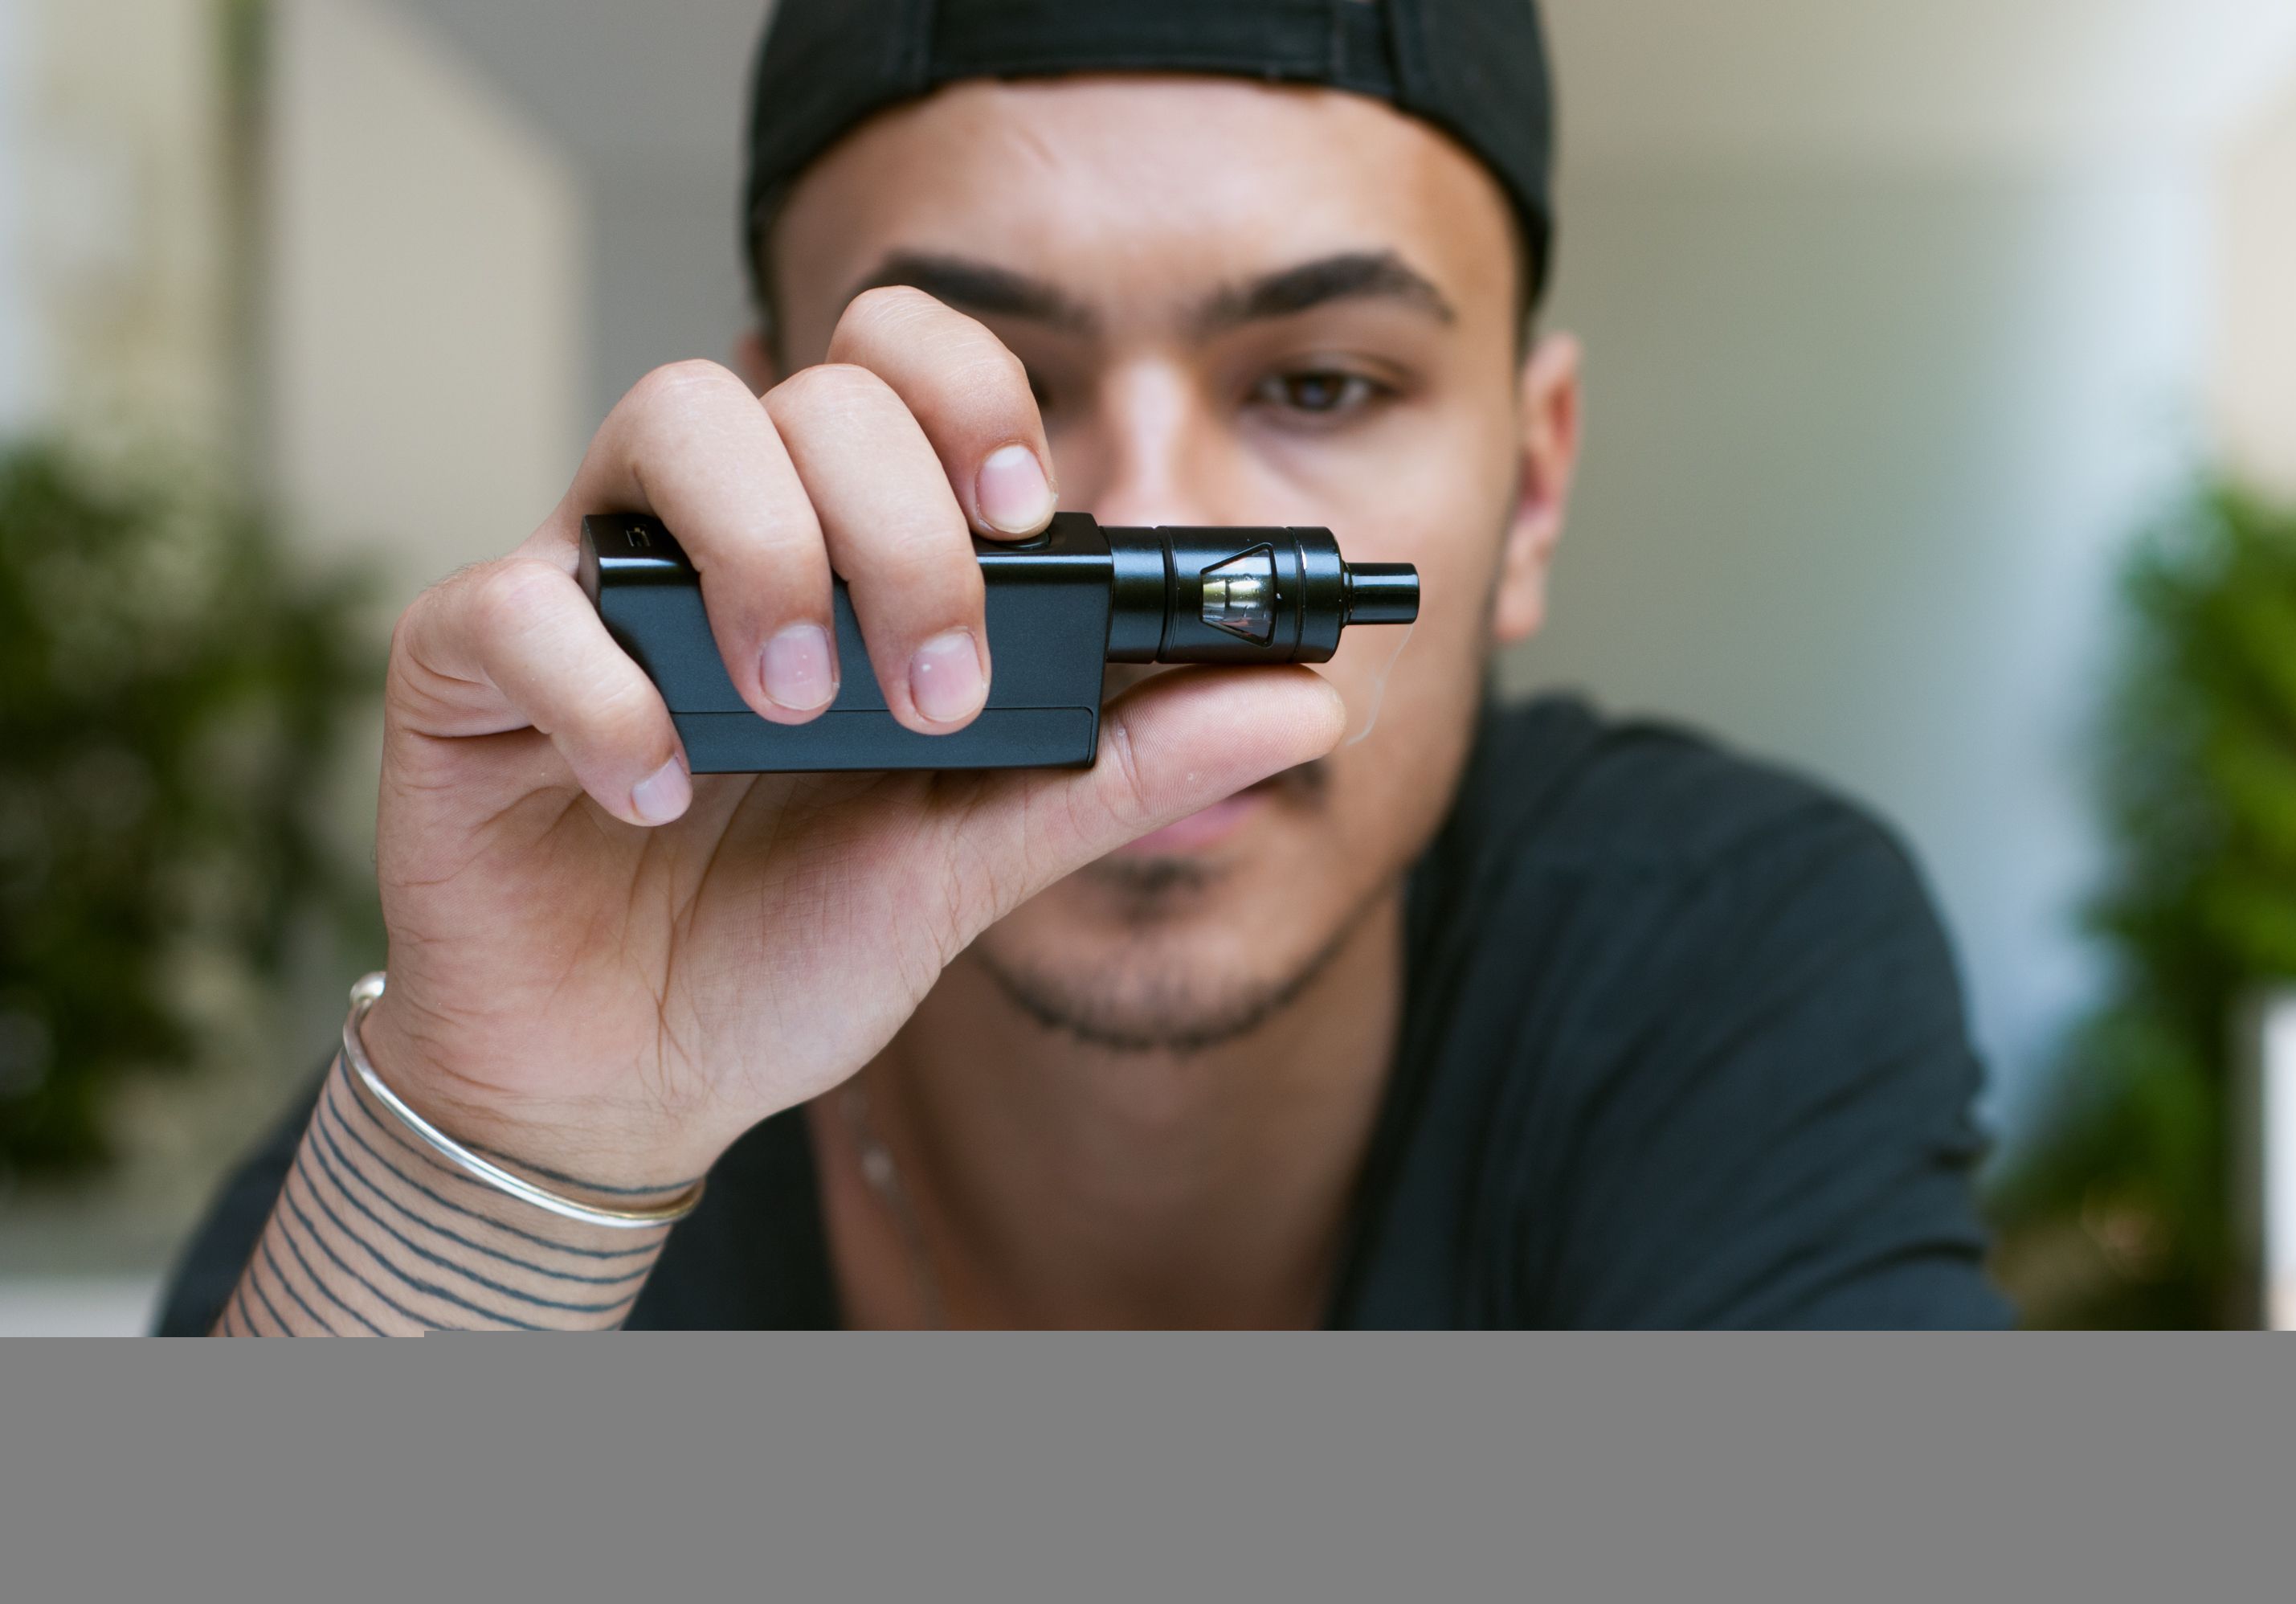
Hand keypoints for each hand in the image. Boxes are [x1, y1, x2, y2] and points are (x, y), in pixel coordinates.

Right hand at [362, 290, 1345, 1186]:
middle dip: (899, 523)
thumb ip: (1120, 770)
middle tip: (933, 689)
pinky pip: (512, 607)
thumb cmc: (784, 948)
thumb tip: (1306, 703)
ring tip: (799, 709)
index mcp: (837, 552)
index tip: (1031, 510)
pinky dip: (602, 695)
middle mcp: (712, 536)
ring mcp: (584, 587)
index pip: (893, 364)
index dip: (968, 391)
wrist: (630, 1080)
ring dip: (764, 556)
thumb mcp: (974, 858)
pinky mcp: (465, 668)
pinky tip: (657, 799)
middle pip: (800, 389)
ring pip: (659, 425)